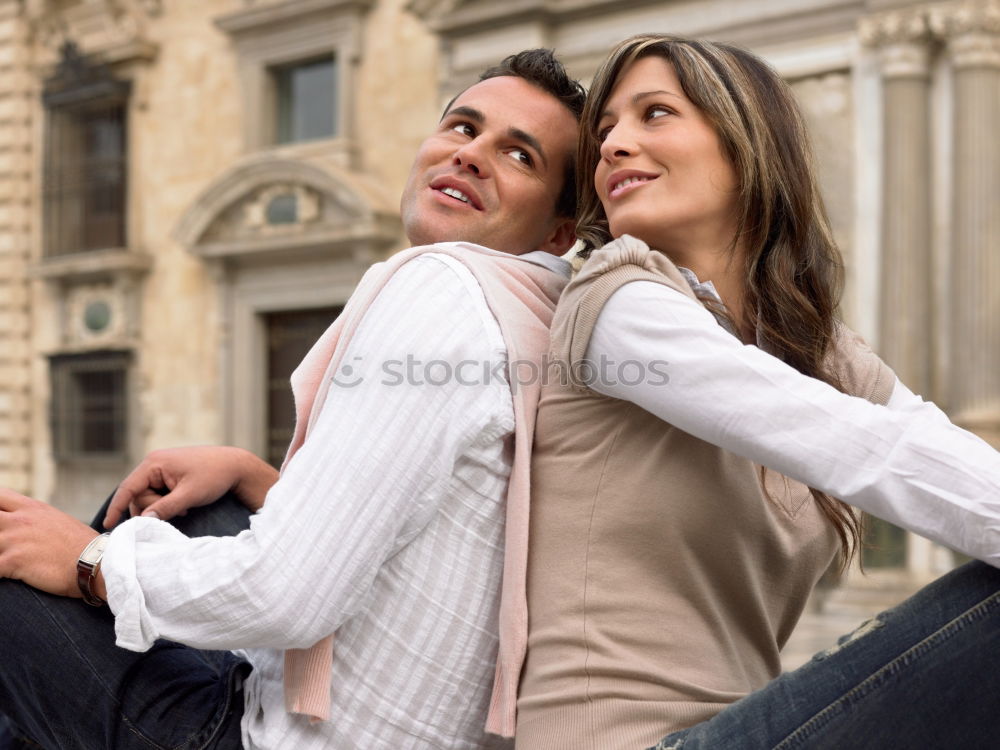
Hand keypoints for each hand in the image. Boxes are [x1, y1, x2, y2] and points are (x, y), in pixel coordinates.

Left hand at [0, 489, 97, 597]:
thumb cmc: (81, 545)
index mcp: (31, 508)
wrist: (95, 562)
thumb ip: (36, 518)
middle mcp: (19, 521)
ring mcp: (13, 540)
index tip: (3, 519)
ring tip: (10, 561)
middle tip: (6, 543)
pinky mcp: (12, 562)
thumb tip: (27, 522)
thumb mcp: (58, 520)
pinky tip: (7, 574)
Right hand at [104, 446, 278, 527]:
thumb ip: (165, 508)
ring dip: (162, 507)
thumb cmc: (214, 476)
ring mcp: (160, 468)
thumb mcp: (190, 494)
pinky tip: (184, 504)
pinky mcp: (168, 474)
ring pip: (148, 497)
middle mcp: (153, 463)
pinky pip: (158, 494)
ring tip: (185, 506)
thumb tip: (144, 520)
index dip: (116, 507)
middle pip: (138, 496)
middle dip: (155, 508)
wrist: (235, 465)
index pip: (127, 488)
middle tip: (181, 510)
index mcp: (154, 462)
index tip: (107, 525)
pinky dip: (167, 503)